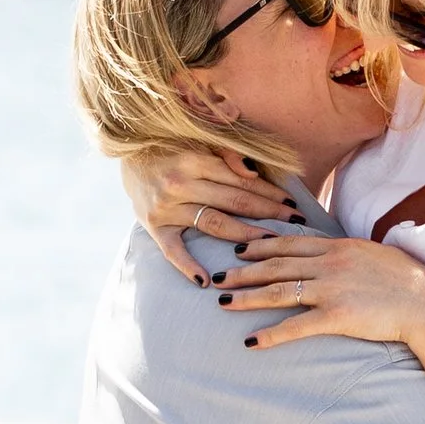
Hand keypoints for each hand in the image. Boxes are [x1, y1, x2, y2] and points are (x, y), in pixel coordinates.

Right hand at [124, 142, 308, 282]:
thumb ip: (226, 153)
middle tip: (295, 222)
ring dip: (245, 236)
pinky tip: (206, 281)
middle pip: (234, 202)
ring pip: (214, 224)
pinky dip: (187, 266)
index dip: (269, 193)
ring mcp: (167, 208)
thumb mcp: (198, 141)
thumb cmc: (173, 148)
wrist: (128, 155)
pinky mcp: (154, 227)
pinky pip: (173, 251)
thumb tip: (252, 172)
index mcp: (194, 160)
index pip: (241, 182)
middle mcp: (180, 184)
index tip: (292, 203)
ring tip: (271, 244)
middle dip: (269, 213)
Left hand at [222, 229, 424, 352]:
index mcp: (337, 246)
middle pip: (276, 265)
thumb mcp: (372, 253)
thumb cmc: (405, 280)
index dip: (261, 246)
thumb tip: (329, 253)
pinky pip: (297, 326)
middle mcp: (330, 264)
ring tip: (223, 303)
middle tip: (219, 277)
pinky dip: (272, 335)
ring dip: (247, 297)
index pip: (289, 243)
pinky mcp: (338, 317)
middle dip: (243, 272)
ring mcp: (332, 289)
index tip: (240, 250)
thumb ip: (345, 253)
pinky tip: (252, 342)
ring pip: (279, 291)